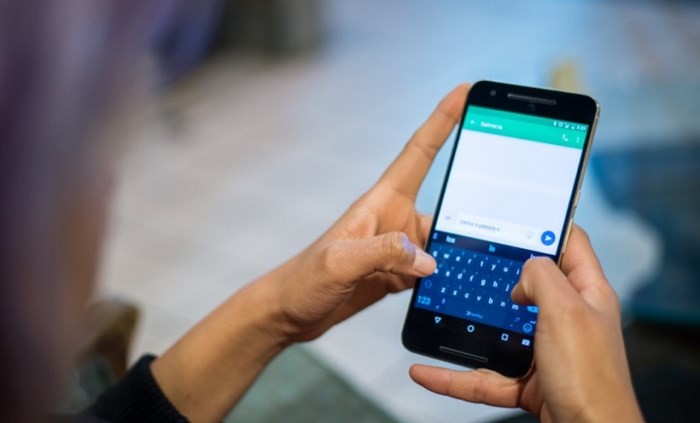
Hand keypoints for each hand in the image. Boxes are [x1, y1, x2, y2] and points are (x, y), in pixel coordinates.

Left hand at [264, 83, 469, 342]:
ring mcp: (398, 248)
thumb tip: (428, 260)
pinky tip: (465, 287)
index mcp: (380, 203)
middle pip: (446, 201)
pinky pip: (434, 269)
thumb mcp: (338, 261)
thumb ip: (381, 253)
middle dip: (476, 199)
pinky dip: (450, 277)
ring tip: (494, 260)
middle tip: (515, 200)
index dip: (442, 120)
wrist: (289, 313)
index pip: (418, 153)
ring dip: (464, 249)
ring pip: (445, 241)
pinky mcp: (398, 274)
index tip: (465, 92)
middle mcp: (394, 219)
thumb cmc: (302, 279)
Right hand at [409, 226, 643, 421]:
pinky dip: (452, 376)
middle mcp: (566, 320)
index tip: (513, 217)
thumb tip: (521, 275)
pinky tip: (425, 372)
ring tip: (438, 315)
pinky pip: (482, 375)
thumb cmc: (592, 381)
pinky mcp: (526, 382)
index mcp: (586, 294)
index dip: (544, 226)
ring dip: (466, 329)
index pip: (570, 244)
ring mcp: (544, 352)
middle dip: (495, 276)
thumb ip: (541, 277)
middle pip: (527, 286)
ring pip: (497, 333)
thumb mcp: (565, 311)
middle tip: (467, 261)